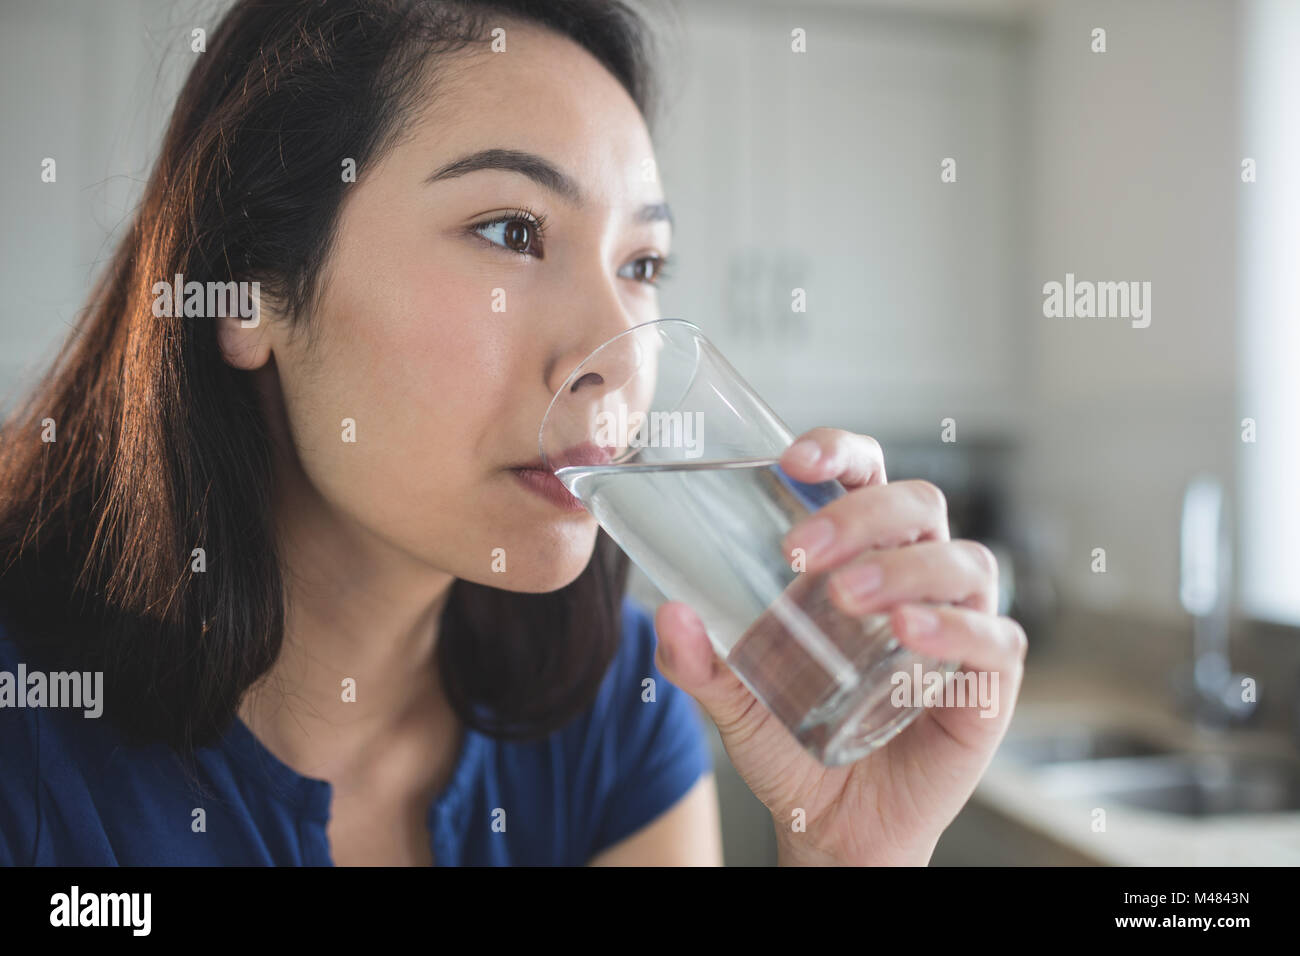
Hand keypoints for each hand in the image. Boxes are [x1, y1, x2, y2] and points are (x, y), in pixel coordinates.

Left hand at [652, 427, 1026, 865]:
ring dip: (904, 568)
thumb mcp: (734, 701)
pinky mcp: (988, 682)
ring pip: (962, 561)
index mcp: (864, 558)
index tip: (793, 459)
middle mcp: (918, 578)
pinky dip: (954, 627)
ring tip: (848, 598)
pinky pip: (993, 637)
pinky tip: (910, 631)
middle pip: (917, 505)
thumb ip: (699, 663)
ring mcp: (959, 625)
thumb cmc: (792, 746)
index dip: (841, 450)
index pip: (869, 477)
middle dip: (861, 514)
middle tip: (800, 553)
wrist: (831, 829)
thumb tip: (668, 614)